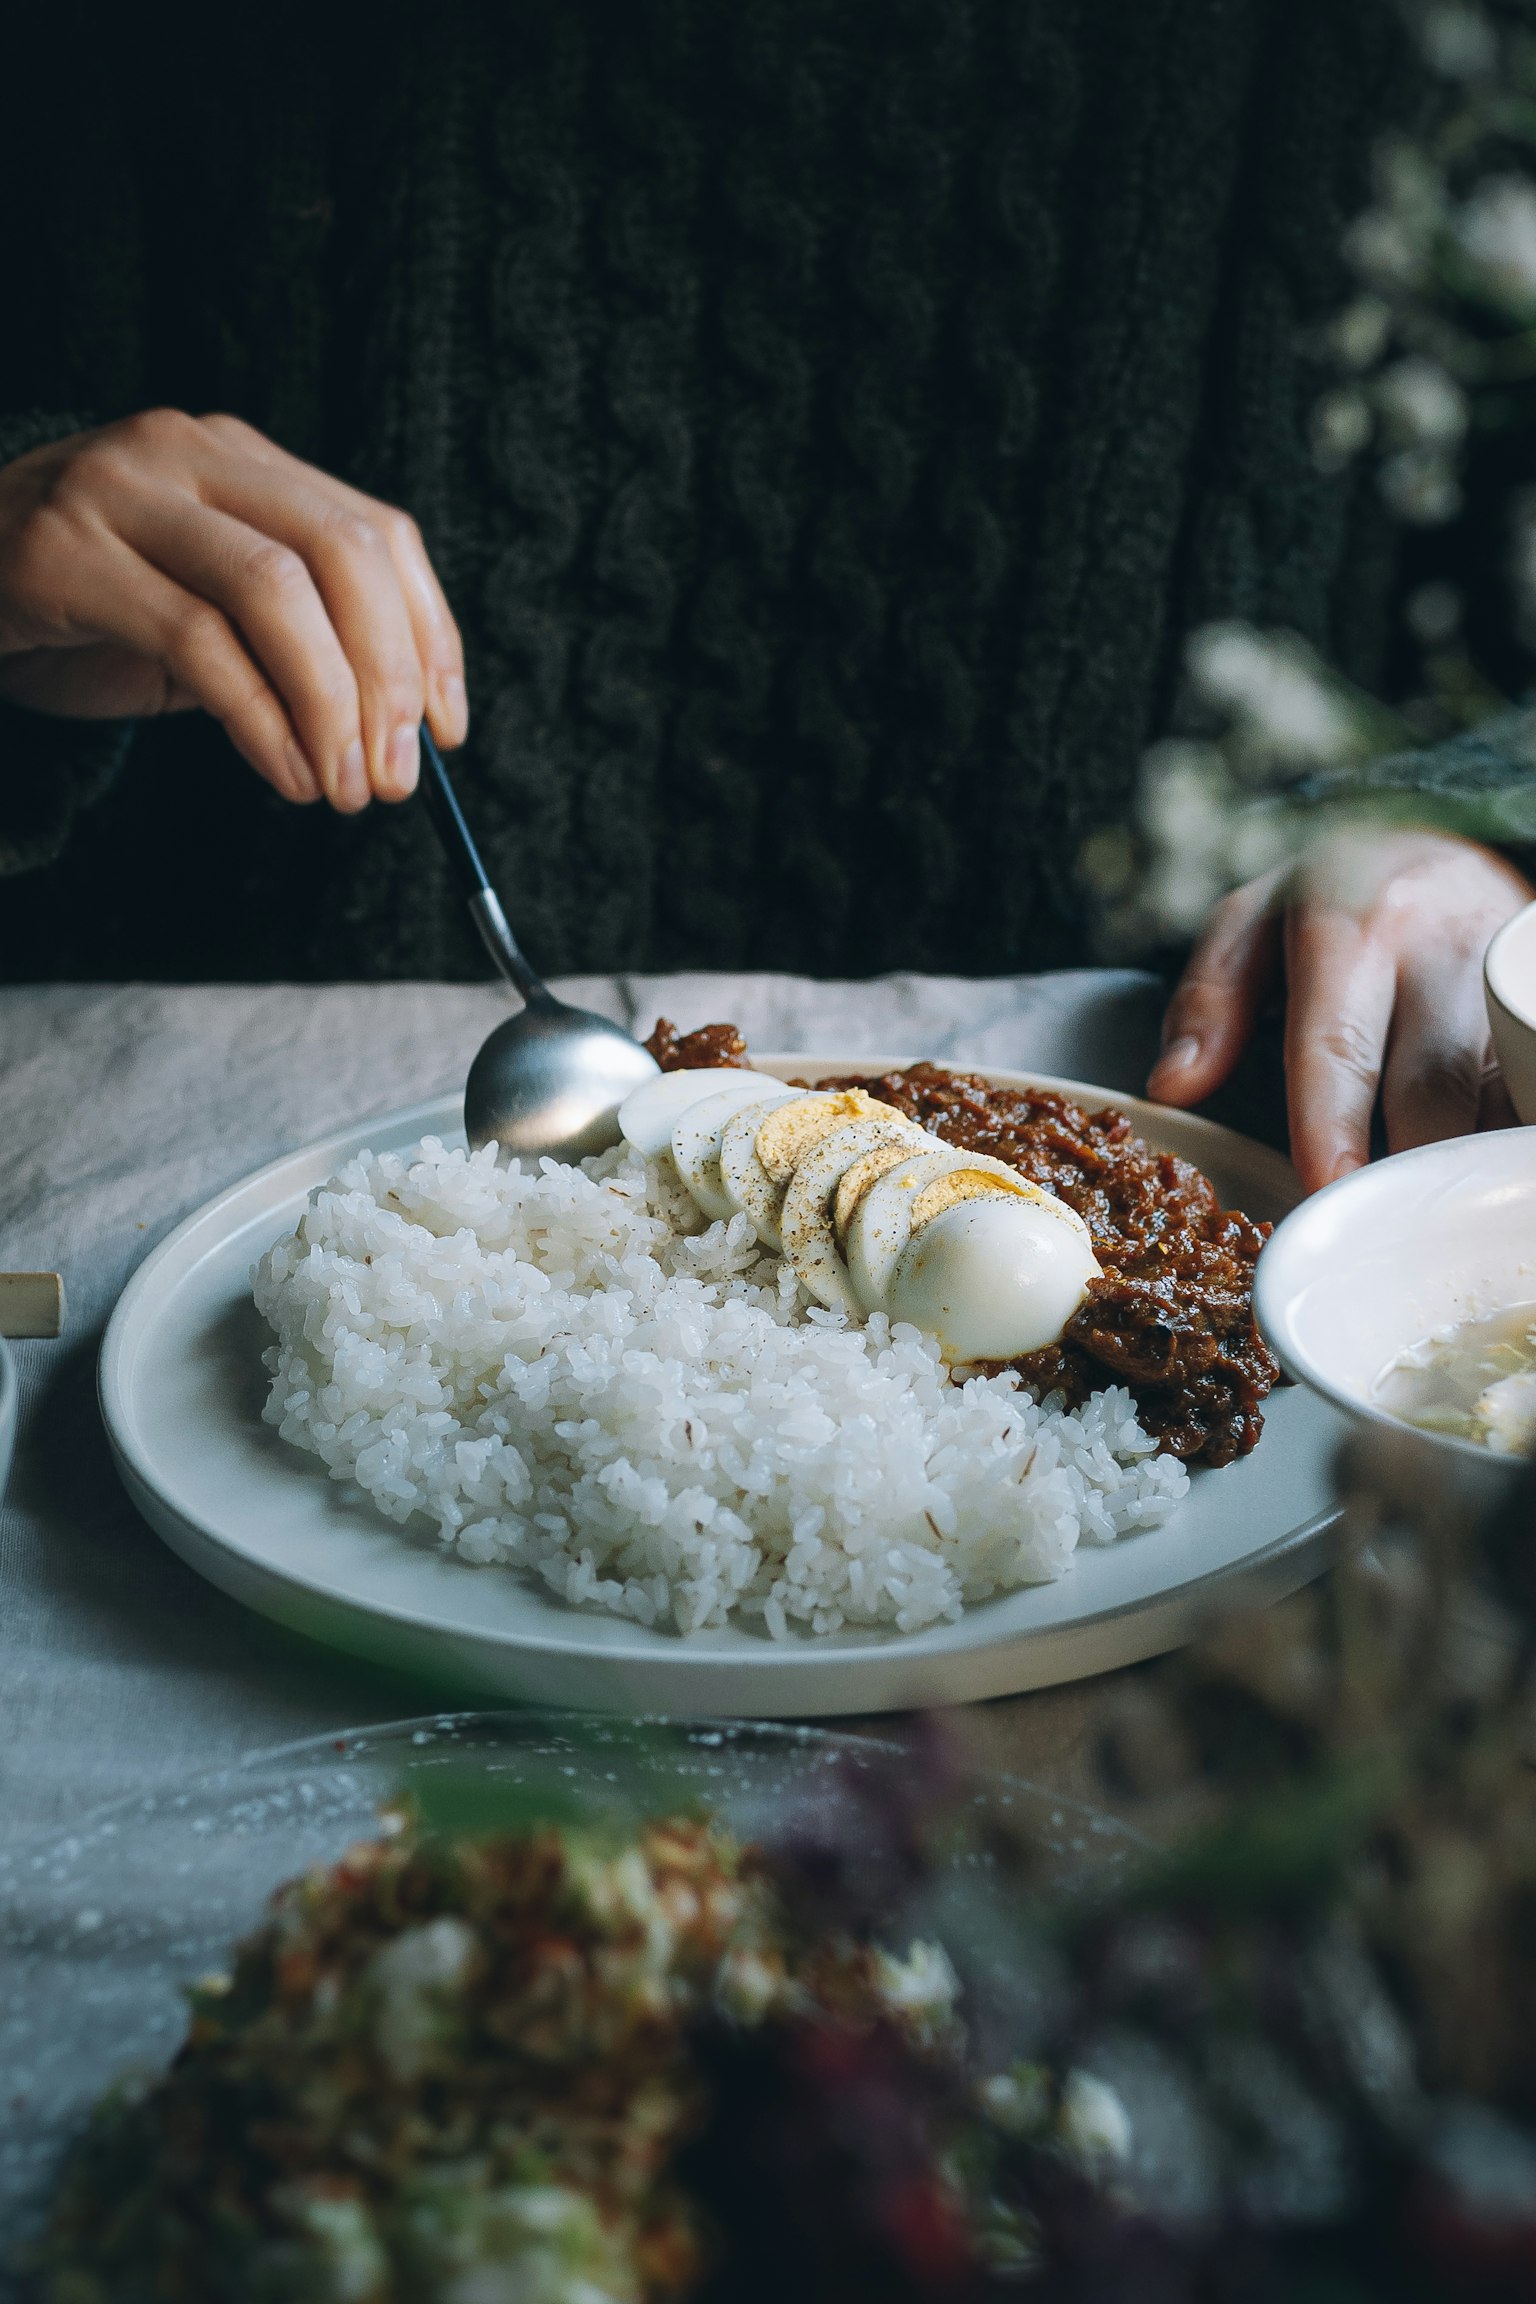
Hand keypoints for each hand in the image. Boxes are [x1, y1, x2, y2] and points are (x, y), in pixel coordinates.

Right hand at [0, 410, 466, 810]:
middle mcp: (189, 452)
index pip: (376, 532)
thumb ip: (297, 643)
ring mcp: (121, 489)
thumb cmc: (91, 609)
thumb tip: (404, 729)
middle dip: (388, 677)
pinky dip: (259, 720)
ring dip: (329, 707)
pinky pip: (196, 640)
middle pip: (339, 552)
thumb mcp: (212, 613)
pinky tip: (285, 772)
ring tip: (342, 788)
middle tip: (398, 776)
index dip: (430, 636)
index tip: (449, 732)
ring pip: (274, 591)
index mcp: (242, 457)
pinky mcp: (63, 551)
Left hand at [1147, 827, 1532, 1191]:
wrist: (1440, 846)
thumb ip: (1208, 1000)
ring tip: (1435, 1226)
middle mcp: (1441, 948)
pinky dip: (1507, 1140)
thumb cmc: (1336, 896)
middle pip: (1434, 1083)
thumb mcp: (1251, 922)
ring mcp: (1507, 981)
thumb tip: (1173, 1084)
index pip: (1340, 1039)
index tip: (1326, 1188)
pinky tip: (1485, 1183)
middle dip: (1406, 1169)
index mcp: (1354, 924)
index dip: (1332, 1121)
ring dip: (1467, 1166)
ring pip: (1498, 1093)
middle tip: (1375, 1236)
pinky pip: (1529, 1086)